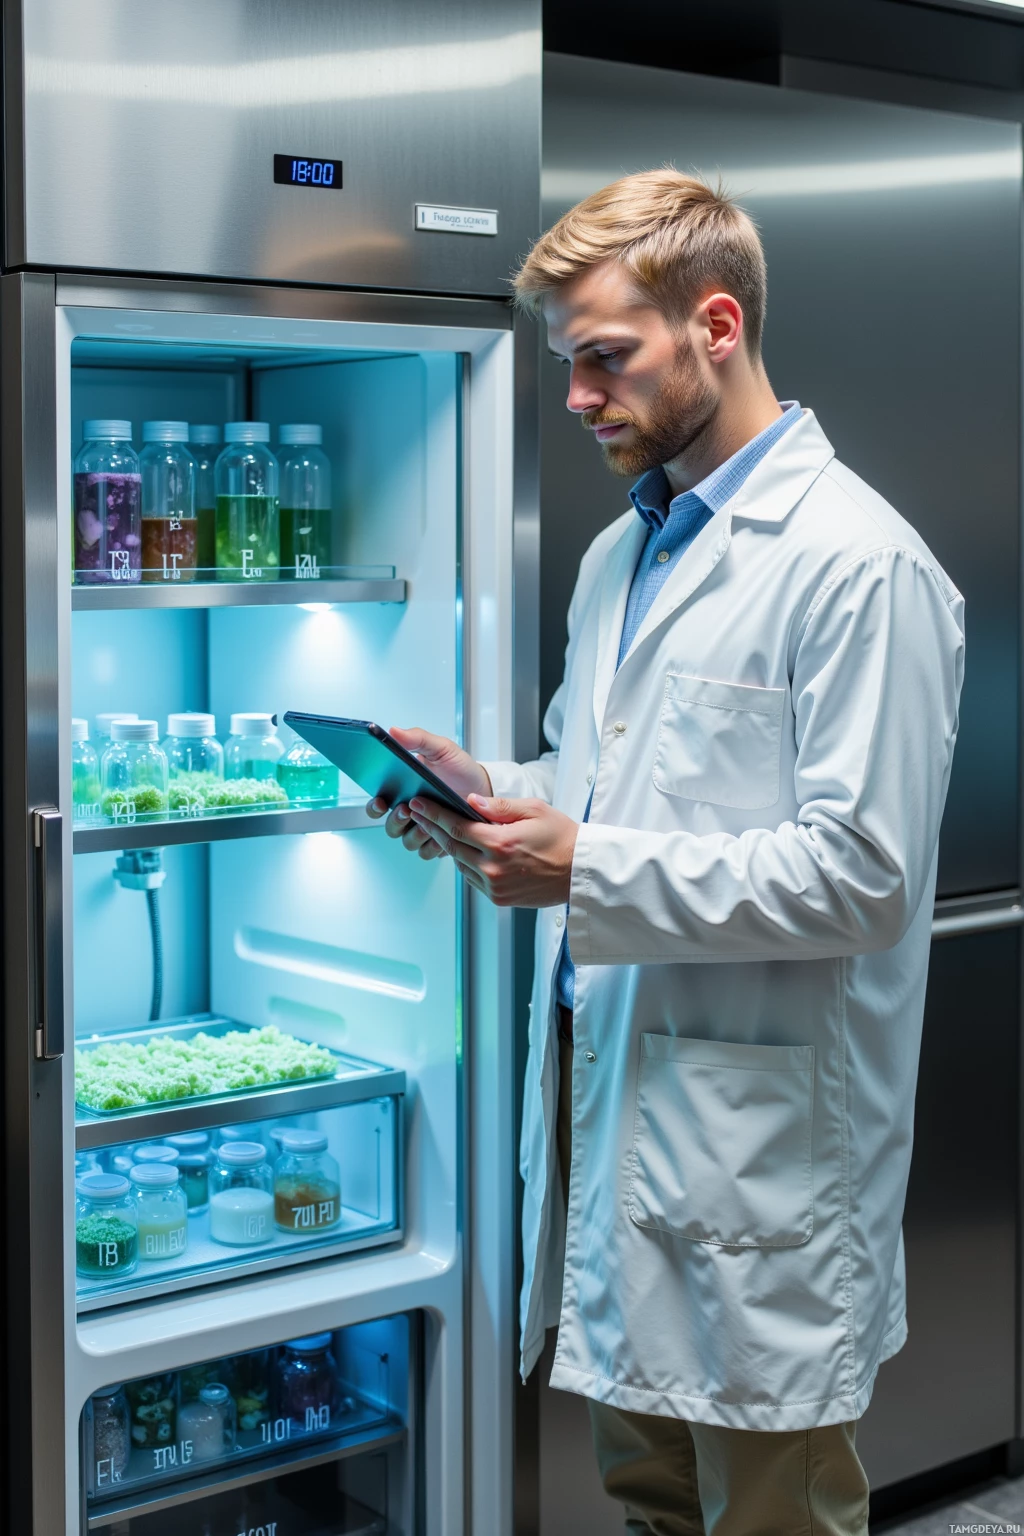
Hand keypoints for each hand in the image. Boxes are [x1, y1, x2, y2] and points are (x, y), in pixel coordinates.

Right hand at [365, 727, 492, 858]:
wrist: (485, 788)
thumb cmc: (460, 769)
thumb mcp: (441, 749)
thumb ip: (418, 738)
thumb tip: (393, 731)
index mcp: (403, 793)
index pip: (377, 805)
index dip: (373, 807)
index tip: (380, 801)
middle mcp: (411, 813)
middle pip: (390, 827)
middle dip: (395, 820)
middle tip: (406, 808)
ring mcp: (424, 829)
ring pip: (407, 841)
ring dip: (414, 833)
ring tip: (428, 820)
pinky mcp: (440, 842)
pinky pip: (427, 852)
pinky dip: (432, 844)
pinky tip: (440, 832)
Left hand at [408, 792, 577, 907]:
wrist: (580, 872)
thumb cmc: (563, 839)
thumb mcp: (534, 810)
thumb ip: (499, 806)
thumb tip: (471, 801)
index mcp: (501, 843)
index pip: (456, 826)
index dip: (434, 814)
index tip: (419, 804)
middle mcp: (494, 868)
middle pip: (451, 846)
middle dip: (433, 827)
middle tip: (419, 813)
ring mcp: (495, 886)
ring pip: (460, 864)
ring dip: (449, 847)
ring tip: (441, 830)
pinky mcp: (499, 898)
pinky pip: (473, 879)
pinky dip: (466, 864)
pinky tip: (466, 851)